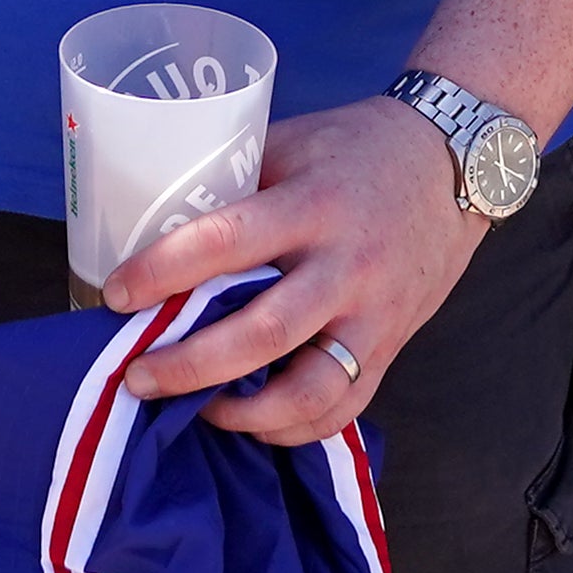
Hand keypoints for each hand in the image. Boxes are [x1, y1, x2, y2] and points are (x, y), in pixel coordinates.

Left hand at [110, 97, 482, 446]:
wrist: (456, 164)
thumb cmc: (358, 148)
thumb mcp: (294, 145)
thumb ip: (237, 185)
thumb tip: (157, 228)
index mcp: (313, 204)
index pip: (225, 242)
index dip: (162, 272)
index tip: (117, 294)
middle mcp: (346, 265)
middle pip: (262, 333)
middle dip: (188, 364)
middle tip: (136, 375)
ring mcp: (374, 314)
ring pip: (306, 389)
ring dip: (240, 412)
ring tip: (193, 410)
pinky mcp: (391, 347)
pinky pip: (342, 408)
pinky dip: (290, 427)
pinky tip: (249, 420)